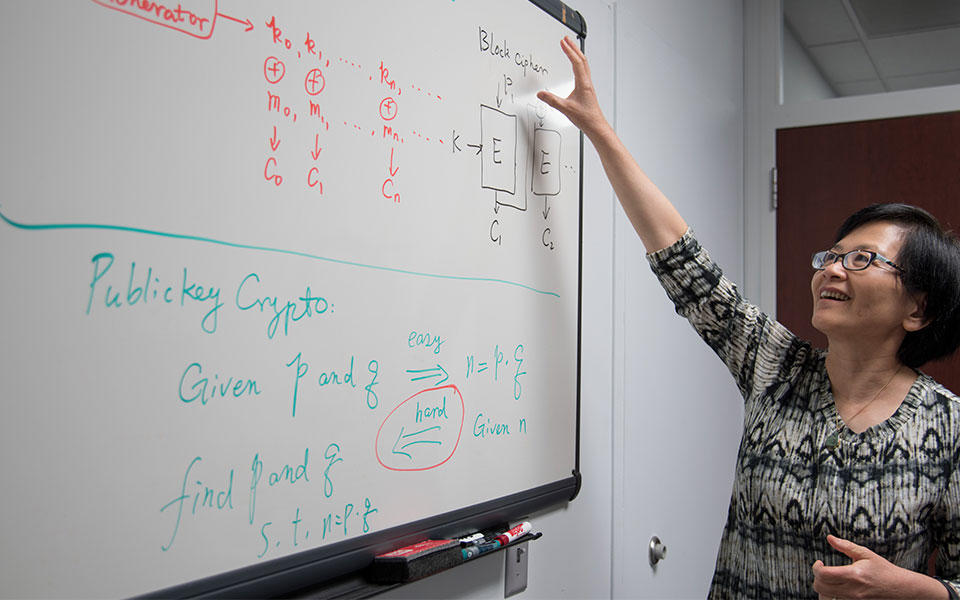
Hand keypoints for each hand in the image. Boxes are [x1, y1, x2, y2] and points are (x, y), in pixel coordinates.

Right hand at [536, 36, 608, 137]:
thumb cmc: (586, 118)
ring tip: (570, 47)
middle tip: (566, 39)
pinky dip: (578, 63)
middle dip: (573, 47)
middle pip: (582, 59)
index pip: (576, 62)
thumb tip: (541, 94)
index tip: (562, 42)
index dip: (569, 51)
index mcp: (583, 83)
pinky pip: (583, 71)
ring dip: (577, 54)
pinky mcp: (587, 89)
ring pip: (584, 64)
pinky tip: (575, 65)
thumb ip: (552, 101)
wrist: (596, 126)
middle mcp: (587, 82)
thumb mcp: (566, 109)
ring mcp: (588, 85)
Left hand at [812, 534, 947, 598]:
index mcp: (854, 574)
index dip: (816, 568)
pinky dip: (830, 596)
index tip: (819, 562)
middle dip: (817, 577)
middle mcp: (852, 590)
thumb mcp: (866, 554)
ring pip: (825, 597)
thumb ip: (846, 546)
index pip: (824, 575)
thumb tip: (829, 538)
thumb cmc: (883, 570)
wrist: (901, 589)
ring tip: (828, 579)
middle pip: (820, 587)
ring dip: (822, 587)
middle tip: (823, 569)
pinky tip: (834, 588)